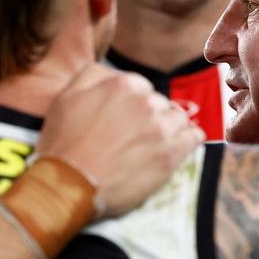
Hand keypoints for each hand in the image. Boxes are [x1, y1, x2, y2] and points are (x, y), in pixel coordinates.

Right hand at [39, 63, 203, 216]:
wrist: (68, 186)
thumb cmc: (63, 145)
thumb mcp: (65, 97)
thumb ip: (91, 75)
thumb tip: (110, 72)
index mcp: (123, 84)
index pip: (140, 88)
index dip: (131, 106)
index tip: (123, 122)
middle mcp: (146, 102)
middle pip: (160, 104)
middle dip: (149, 118)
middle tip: (132, 138)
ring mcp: (161, 128)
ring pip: (179, 119)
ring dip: (169, 129)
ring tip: (152, 146)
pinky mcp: (171, 154)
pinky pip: (195, 138)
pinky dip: (187, 141)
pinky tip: (175, 149)